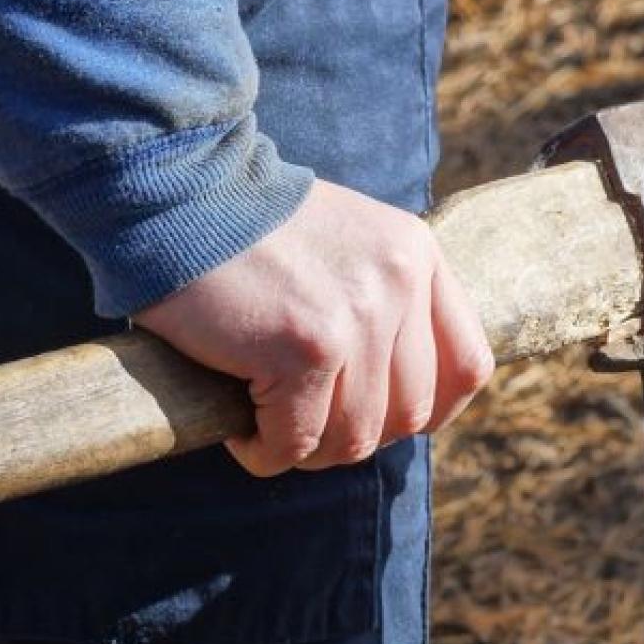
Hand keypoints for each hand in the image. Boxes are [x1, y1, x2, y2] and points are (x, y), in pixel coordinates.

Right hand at [135, 179, 493, 476]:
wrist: (175, 191)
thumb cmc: (244, 227)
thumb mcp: (344, 244)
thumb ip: (381, 299)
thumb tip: (391, 395)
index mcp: (416, 255)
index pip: (467, 365)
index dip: (426, 409)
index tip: (377, 417)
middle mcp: (398, 283)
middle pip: (408, 413)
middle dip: (353, 434)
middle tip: (299, 423)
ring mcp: (356, 317)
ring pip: (353, 436)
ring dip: (306, 448)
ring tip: (265, 425)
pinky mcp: (304, 346)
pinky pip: (296, 440)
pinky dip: (265, 451)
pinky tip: (240, 431)